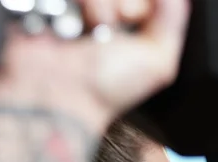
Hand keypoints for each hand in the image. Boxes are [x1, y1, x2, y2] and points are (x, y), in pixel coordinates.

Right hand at [0, 0, 189, 132]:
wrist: (57, 97)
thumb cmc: (105, 89)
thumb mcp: (157, 61)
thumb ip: (172, 21)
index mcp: (126, 29)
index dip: (136, 3)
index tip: (131, 18)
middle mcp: (99, 18)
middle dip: (117, 4)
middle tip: (107, 28)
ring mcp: (72, 11)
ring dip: (94, 6)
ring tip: (86, 32)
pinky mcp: (45, 6)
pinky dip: (66, 5)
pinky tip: (64, 27)